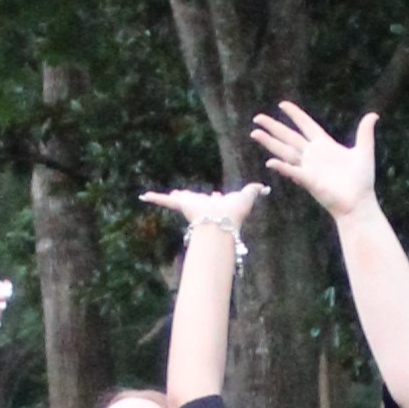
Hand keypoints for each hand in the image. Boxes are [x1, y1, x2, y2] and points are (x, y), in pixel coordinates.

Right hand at [144, 184, 266, 242]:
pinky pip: (164, 200)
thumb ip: (255, 190)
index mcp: (215, 204)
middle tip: (179, 194)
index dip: (215, 198)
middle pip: (192, 199)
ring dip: (165, 198)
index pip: (213, 200)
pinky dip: (154, 198)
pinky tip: (143, 196)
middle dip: (187, 197)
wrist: (221, 220)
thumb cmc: (234, 211)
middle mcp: (201, 204)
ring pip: (175, 200)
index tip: (216, 195)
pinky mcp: (180, 203)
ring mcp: (189, 204)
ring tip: (154, 196)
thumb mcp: (247, 196)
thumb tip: (264, 187)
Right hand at [253, 104, 376, 220]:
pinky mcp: (309, 181)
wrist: (359, 203)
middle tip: (257, 117)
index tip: (282, 104)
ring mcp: (309, 168)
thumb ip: (365, 133)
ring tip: (255, 133)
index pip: (306, 125)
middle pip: (289, 137)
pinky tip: (270, 161)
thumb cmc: (361, 181)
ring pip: (285, 151)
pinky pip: (293, 171)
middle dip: (273, 127)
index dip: (295, 115)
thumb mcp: (364, 152)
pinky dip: (282, 166)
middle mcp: (313, 155)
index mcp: (324, 145)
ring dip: (270, 143)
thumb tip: (373, 115)